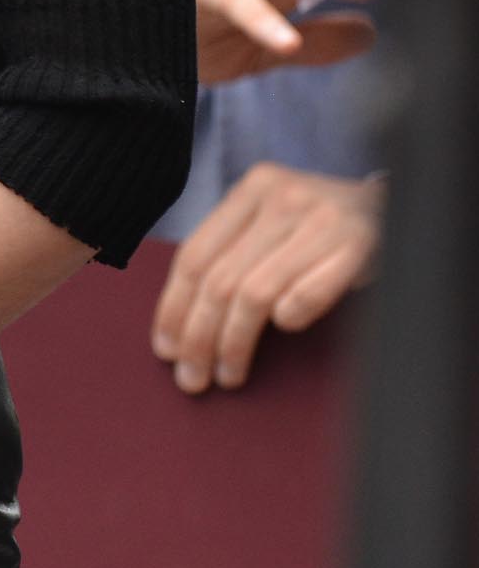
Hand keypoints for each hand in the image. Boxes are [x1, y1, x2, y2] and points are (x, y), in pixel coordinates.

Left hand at [152, 163, 383, 393]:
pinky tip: (284, 332)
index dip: (174, 307)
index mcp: (251, 189)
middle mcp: (281, 197)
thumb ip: (233, 254)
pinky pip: (309, 292)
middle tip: (192, 378)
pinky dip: (291, 315)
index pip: (194, 256)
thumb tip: (179, 325)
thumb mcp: (273, 222)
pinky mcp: (358, 243)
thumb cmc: (321, 227)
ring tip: (227, 375)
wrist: (402, 205)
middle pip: (220, 280)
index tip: (165, 350)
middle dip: (199, 337)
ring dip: (235, 342)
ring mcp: (321, 219)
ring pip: (255, 292)